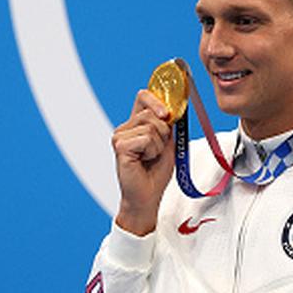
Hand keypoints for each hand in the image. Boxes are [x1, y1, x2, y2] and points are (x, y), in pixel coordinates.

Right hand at [112, 90, 175, 235]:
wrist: (147, 196)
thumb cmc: (155, 172)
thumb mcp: (167, 143)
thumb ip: (167, 124)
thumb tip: (172, 108)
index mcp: (135, 124)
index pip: (143, 96)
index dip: (157, 99)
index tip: (167, 113)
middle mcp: (125, 128)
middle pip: (153, 113)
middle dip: (164, 132)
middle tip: (156, 151)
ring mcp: (120, 136)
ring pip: (152, 126)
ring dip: (159, 145)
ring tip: (150, 157)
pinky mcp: (120, 146)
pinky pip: (146, 138)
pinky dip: (152, 151)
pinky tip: (143, 160)